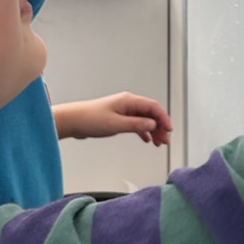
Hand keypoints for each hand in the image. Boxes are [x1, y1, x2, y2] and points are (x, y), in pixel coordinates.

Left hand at [53, 95, 172, 145]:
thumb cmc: (90, 118)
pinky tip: (146, 139)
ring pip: (145, 119)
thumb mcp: (116, 124)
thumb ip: (136, 125)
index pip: (153, 107)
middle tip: (165, 140)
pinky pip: (137, 123)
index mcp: (129, 101)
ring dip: (153, 130)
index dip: (164, 118)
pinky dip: (143, 131)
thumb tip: (152, 125)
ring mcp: (124, 110)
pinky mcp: (119, 118)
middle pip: (151, 113)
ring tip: (159, 142)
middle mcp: (128, 104)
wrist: (73, 121)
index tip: (169, 130)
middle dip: (160, 126)